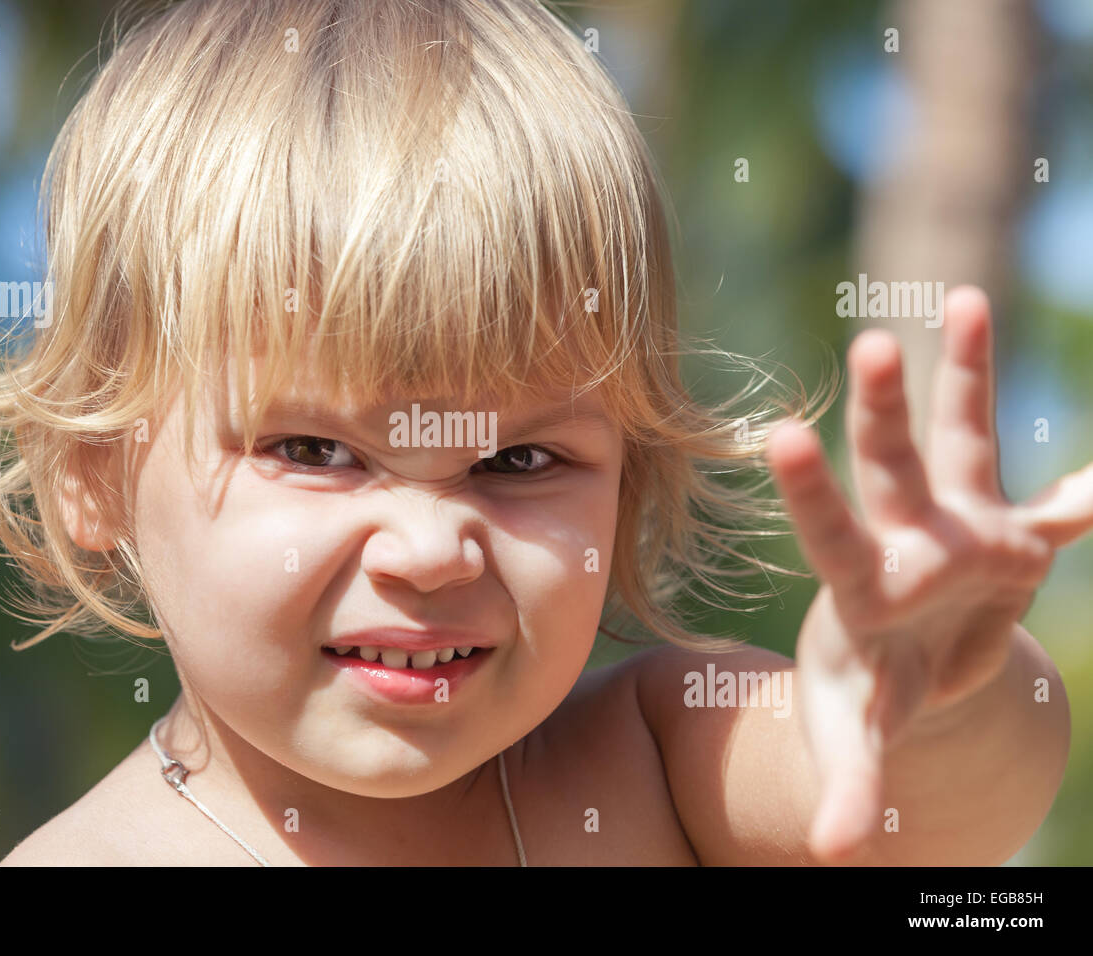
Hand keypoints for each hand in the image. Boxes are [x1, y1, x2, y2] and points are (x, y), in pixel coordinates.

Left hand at [765, 285, 1092, 861]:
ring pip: (964, 445)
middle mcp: (907, 540)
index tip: (779, 434)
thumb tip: (830, 851)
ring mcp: (962, 531)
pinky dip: (1088, 496)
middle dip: (884, 410)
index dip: (810, 488)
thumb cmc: (868, 694)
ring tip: (965, 303)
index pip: (828, 530)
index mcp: (860, 585)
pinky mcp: (1017, 541)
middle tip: (870, 343)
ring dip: (968, 380)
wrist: (911, 667)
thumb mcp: (858, 738)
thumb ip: (846, 783)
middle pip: (890, 468)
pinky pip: (1057, 509)